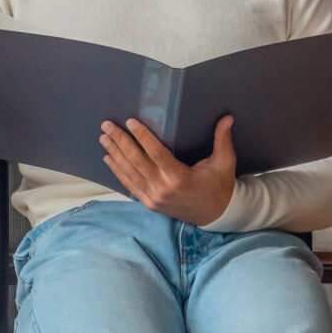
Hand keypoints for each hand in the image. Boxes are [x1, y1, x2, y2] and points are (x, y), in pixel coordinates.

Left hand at [101, 116, 236, 225]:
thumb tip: (228, 117)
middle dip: (120, 142)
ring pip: (129, 173)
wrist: (215, 215)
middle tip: (107, 126)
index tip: (130, 121)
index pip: (155, 152)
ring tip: (103, 138)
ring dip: (114, 154)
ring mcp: (154, 198)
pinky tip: (108, 158)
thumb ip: (222, 140)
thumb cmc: (219, 186)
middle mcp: (163, 188)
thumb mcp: (224, 163)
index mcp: (179, 177)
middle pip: (136, 161)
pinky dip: (117, 171)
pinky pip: (129, 185)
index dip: (142, 136)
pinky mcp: (149, 203)